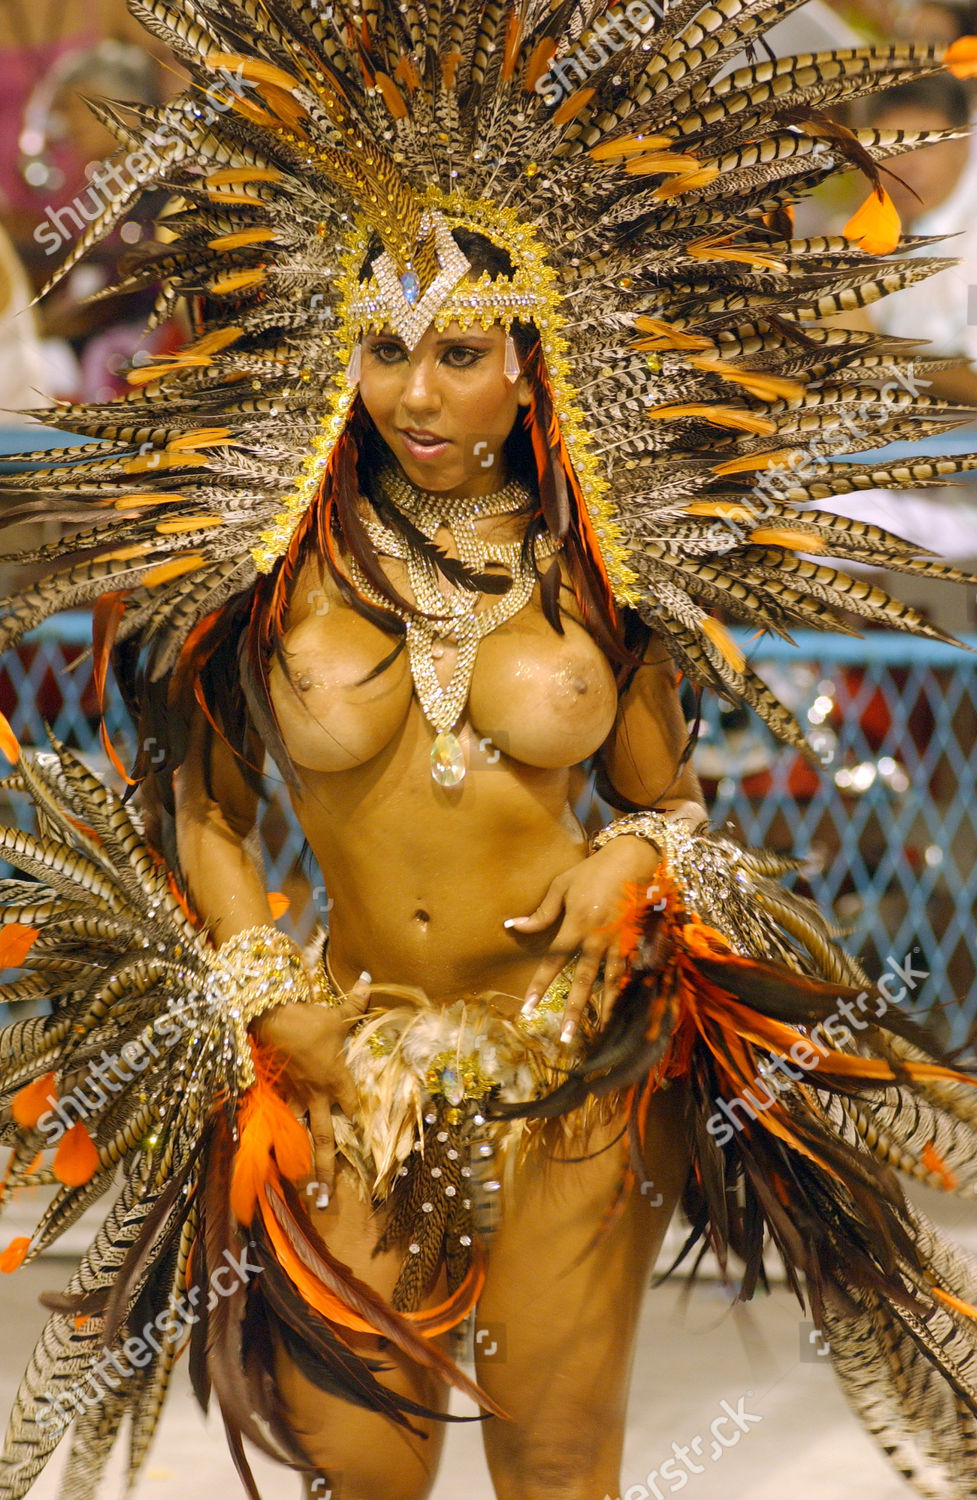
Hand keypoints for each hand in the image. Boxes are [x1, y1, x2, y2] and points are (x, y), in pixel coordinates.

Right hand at [251, 973, 370, 1202]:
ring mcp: (293, 1097)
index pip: (354, 1107)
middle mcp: (317, 1095)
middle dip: (326, 1170)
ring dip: (299, 1161)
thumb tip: (369, 979)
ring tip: (299, 1189)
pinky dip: (274, 1135)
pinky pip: (278, 1117)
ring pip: (299, 1135)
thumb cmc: (307, 1019)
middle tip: (326, 1199)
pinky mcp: (274, 1092)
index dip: (363, 1124)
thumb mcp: (336, 1013)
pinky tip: (270, 1157)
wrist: (268, 1019)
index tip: (371, 1147)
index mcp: (336, 1079)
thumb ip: (356, 1002)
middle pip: (325, 1139)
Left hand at [505, 837, 662, 1044]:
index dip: (540, 985)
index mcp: (577, 923)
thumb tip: (512, 925)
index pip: (554, 961)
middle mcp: (598, 938)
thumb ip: (541, 913)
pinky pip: (629, 972)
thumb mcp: (561, 886)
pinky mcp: (636, 941)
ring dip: (603, 1009)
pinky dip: (625, 992)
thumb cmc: (592, 871)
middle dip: (573, 1010)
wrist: (633, 859)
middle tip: (565, 1037)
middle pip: (584, 980)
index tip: (528, 1007)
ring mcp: (620, 942)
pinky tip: (621, 1010)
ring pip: (611, 982)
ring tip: (599, 1034)